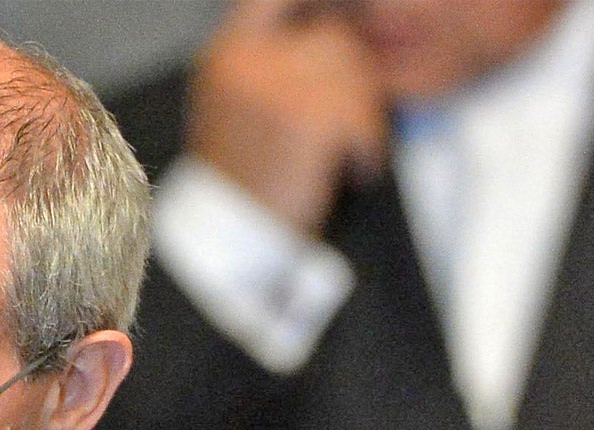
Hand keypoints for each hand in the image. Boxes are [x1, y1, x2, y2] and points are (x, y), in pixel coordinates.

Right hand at [189, 0, 388, 235]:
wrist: (228, 241)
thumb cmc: (242, 178)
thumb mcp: (238, 101)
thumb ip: (271, 55)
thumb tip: (329, 23)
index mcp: (226, 52)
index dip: (314, 7)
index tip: (331, 20)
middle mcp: (244, 59)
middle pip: (331, 36)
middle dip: (349, 78)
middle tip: (339, 123)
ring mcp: (274, 85)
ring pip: (352, 71)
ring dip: (361, 114)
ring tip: (340, 152)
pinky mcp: (304, 118)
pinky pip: (363, 111)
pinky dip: (367, 145)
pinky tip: (350, 169)